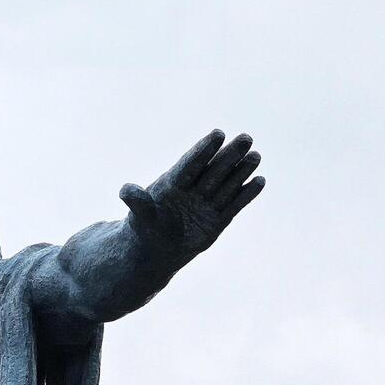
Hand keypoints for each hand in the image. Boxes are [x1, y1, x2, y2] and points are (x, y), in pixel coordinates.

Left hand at [119, 130, 264, 257]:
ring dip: (242, 170)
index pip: (191, 163)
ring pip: (227, 183)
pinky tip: (259, 181)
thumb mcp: (139, 216)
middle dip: (229, 155)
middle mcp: (194, 189)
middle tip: (246, 137)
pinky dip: (246, 194)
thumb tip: (125, 190)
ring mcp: (207, 202)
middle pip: (214, 169)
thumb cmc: (145, 228)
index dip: (203, 150)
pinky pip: (234, 204)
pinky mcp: (219, 218)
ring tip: (255, 155)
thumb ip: (137, 202)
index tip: (218, 134)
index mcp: (174, 183)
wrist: (157, 250)